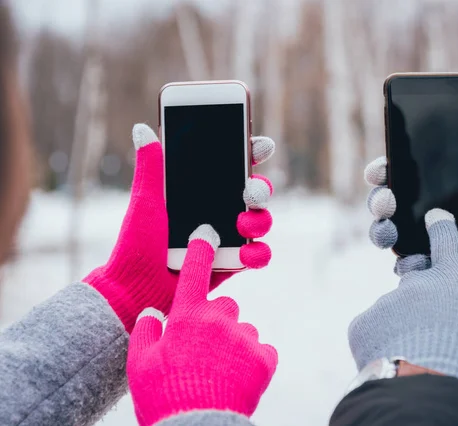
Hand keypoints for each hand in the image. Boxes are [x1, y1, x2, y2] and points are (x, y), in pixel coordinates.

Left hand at [84, 124, 274, 331]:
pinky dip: (258, 254)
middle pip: (255, 193)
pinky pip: (256, 256)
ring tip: (243, 223)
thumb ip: (151, 167)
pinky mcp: (232, 263)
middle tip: (250, 191)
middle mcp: (220, 212)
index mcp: (203, 192)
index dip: (251, 154)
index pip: (234, 167)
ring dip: (261, 219)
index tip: (259, 146)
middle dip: (261, 188)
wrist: (135, 286)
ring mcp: (229, 237)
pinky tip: (247, 252)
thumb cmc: (138, 242)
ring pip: (261, 221)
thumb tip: (141, 128)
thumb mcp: (146, 200)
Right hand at [127, 225, 276, 425]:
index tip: (206, 235)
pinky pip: (260, 349)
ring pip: (241, 329)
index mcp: (187, 317)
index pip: (195, 273)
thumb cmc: (164, 397)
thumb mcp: (139, 365)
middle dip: (214, 322)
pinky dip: (251, 359)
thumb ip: (145, 332)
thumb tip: (151, 313)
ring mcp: (244, 338)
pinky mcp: (264, 358)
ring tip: (218, 371)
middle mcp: (219, 320)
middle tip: (202, 350)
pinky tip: (236, 378)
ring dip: (232, 343)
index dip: (200, 251)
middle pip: (223, 306)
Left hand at [350, 209, 457, 393]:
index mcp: (449, 283)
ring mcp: (385, 302)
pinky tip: (393, 357)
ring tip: (414, 354)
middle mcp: (414, 284)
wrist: (422, 393)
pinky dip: (382, 340)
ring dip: (402, 326)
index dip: (442, 229)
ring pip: (394, 309)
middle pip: (416, 282)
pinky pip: (374, 327)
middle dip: (422, 300)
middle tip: (431, 330)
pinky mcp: (362, 322)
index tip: (436, 219)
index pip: (447, 244)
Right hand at [365, 108, 457, 340]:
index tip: (378, 171)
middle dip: (377, 201)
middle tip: (385, 203)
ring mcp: (424, 244)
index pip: (403, 176)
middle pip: (386, 204)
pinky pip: (401, 265)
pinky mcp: (425, 272)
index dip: (384, 171)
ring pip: (385, 233)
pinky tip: (417, 263)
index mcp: (441, 194)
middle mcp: (428, 217)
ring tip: (389, 234)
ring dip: (379, 231)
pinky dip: (404, 263)